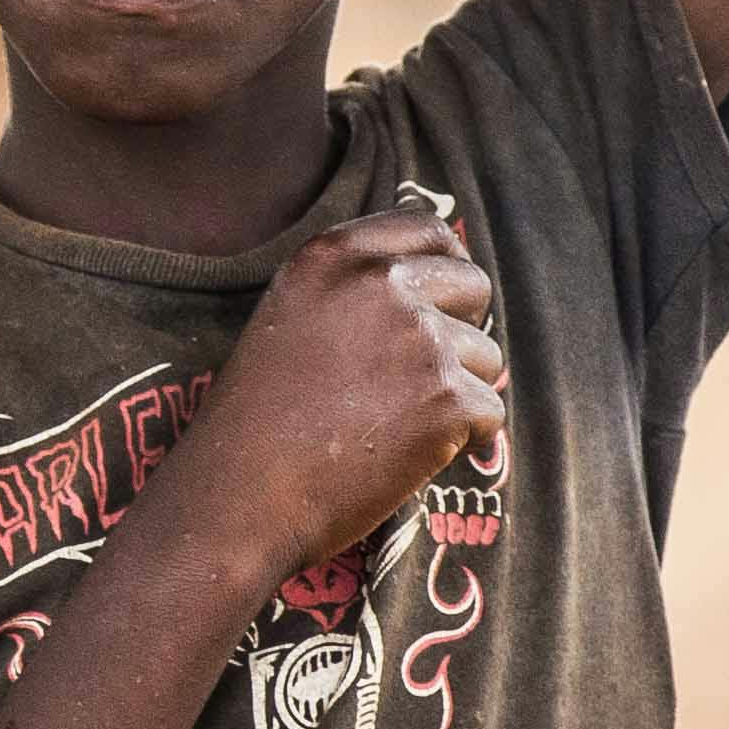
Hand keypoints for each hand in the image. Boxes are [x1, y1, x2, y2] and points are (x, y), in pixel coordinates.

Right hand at [150, 207, 504, 586]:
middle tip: (418, 381)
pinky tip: (404, 457)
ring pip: (485, 357)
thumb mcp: (289, 318)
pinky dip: (459, 443)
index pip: (430, 229)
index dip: (446, 268)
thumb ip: (352, 288)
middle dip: (461, 332)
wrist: (240, 499)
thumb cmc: (256, 422)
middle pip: (473, 286)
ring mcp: (420, 338)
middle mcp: (381, 283)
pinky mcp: (447, 397)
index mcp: (335, 255)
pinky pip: (488, 413)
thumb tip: (435, 276)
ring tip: (391, 428)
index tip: (443, 304)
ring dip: (456, 395)